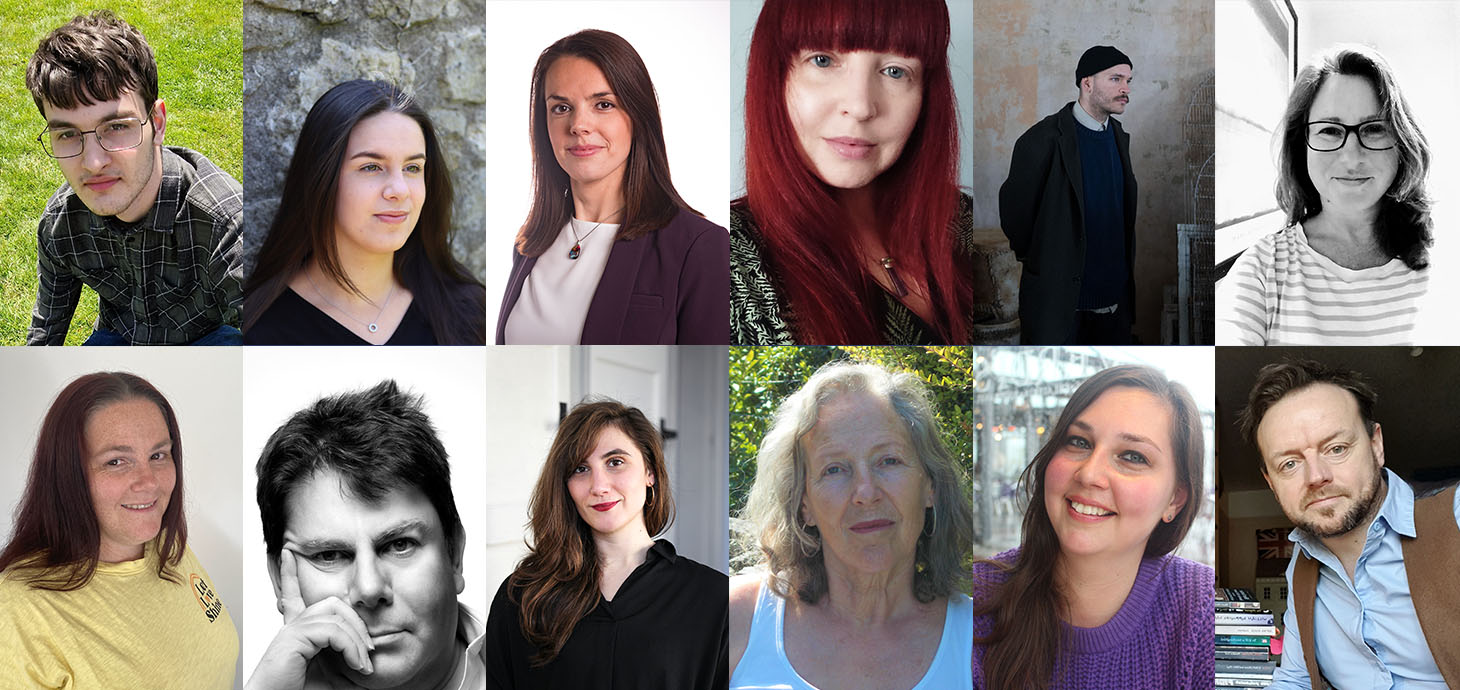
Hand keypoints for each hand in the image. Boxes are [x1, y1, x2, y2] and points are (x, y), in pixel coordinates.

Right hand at [245, 550, 373, 689]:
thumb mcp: (334, 676)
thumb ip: (347, 660)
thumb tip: (373, 660)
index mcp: (298, 632)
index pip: (294, 596)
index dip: (290, 574)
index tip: (287, 554)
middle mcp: (292, 627)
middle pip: (333, 603)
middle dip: (358, 623)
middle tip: (370, 651)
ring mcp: (291, 631)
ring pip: (336, 615)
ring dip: (357, 640)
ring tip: (363, 664)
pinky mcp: (292, 639)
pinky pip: (332, 631)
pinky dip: (350, 647)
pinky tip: (355, 664)